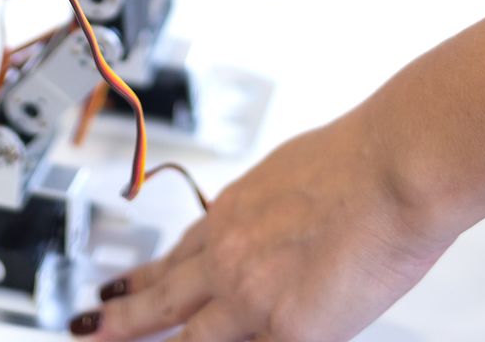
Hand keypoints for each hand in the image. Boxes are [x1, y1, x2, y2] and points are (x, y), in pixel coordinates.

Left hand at [77, 112, 459, 341]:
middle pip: (164, 298)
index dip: (145, 278)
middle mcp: (233, 255)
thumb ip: (274, 208)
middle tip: (89, 329)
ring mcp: (253, 298)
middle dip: (122, 320)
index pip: (178, 256)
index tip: (119, 289)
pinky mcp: (288, 332)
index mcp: (234, 215)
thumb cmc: (365, 159)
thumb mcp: (292, 174)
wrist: (395, 165)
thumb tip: (277, 220)